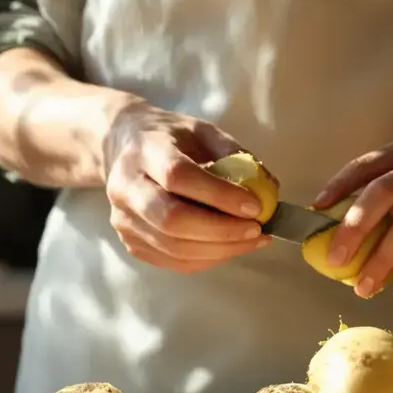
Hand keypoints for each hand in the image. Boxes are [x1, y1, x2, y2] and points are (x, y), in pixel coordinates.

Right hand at [104, 103, 271, 272]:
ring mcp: (123, 219)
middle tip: (256, 230)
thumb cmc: (171, 138)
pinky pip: (172, 261)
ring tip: (252, 240)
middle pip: (171, 219)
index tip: (254, 206)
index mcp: (145, 150)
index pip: (178, 177)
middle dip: (221, 230)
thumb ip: (235, 155)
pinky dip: (207, 259)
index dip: (219, 195)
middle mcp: (126, 187)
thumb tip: (269, 190)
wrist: (123, 147)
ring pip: (173, 247)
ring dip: (220, 250)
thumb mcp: (203, 131)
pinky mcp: (130, 242)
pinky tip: (230, 248)